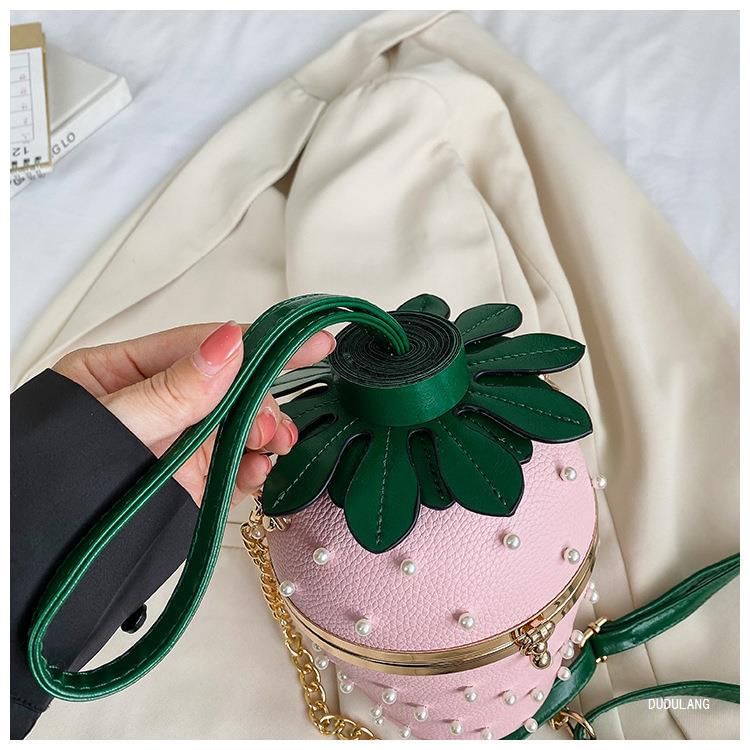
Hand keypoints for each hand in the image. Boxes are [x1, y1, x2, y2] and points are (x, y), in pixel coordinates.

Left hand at [53, 322, 334, 505]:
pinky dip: (254, 468)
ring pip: (238, 427)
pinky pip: (233, 467)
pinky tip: (257, 472)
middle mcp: (158, 405)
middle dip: (261, 402)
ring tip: (271, 447)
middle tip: (272, 424)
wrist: (36, 563)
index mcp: (127, 373)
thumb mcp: (113, 425)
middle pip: (229, 389)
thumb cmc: (51, 483)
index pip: (202, 347)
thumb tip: (228, 345)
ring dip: (264, 435)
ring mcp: (176, 444)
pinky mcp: (189, 481)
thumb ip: (173, 388)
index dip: (257, 344)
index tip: (307, 342)